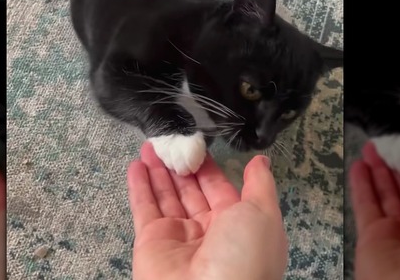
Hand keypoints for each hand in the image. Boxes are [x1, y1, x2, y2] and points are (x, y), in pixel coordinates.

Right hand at [127, 141, 287, 279]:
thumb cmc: (244, 258)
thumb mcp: (263, 214)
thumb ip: (260, 185)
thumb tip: (261, 161)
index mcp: (238, 227)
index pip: (220, 190)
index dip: (209, 167)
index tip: (199, 143)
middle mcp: (207, 233)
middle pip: (191, 191)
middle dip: (182, 166)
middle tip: (171, 140)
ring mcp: (177, 238)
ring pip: (166, 196)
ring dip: (158, 170)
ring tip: (151, 145)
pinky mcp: (151, 242)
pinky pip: (144, 208)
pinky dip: (139, 186)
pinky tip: (136, 165)